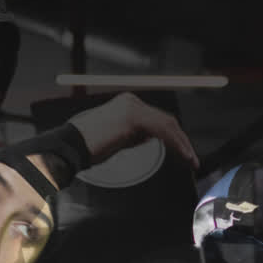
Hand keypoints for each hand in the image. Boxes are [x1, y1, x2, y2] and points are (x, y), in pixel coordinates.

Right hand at [71, 93, 199, 169]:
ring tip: (191, 160)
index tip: (183, 151)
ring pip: (168, 125)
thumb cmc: (87, 147)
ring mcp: (133, 107)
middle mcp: (132, 101)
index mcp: (127, 104)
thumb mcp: (117, 138)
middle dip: (181, 140)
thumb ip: (133, 135)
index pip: (157, 119)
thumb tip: (147, 139)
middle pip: (166, 120)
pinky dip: (176, 144)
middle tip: (191, 158)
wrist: (71, 146)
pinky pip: (163, 131)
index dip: (173, 136)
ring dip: (182, 144)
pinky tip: (183, 156)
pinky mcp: (134, 118)